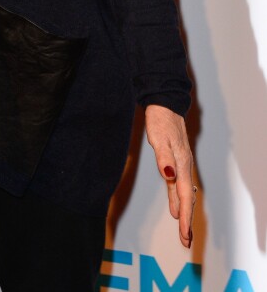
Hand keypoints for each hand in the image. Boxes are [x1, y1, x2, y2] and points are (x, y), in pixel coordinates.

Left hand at [145, 104, 195, 248]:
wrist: (164, 104)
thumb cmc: (160, 121)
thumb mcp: (159, 138)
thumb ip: (164, 157)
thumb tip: (168, 175)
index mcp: (181, 164)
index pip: (184, 195)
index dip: (184, 216)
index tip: (184, 234)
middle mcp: (184, 167)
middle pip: (187, 199)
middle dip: (186, 221)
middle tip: (185, 241)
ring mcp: (181, 165)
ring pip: (184, 194)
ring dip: (183, 213)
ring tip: (183, 232)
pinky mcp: (176, 162)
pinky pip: (178, 186)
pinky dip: (177, 200)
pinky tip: (174, 208)